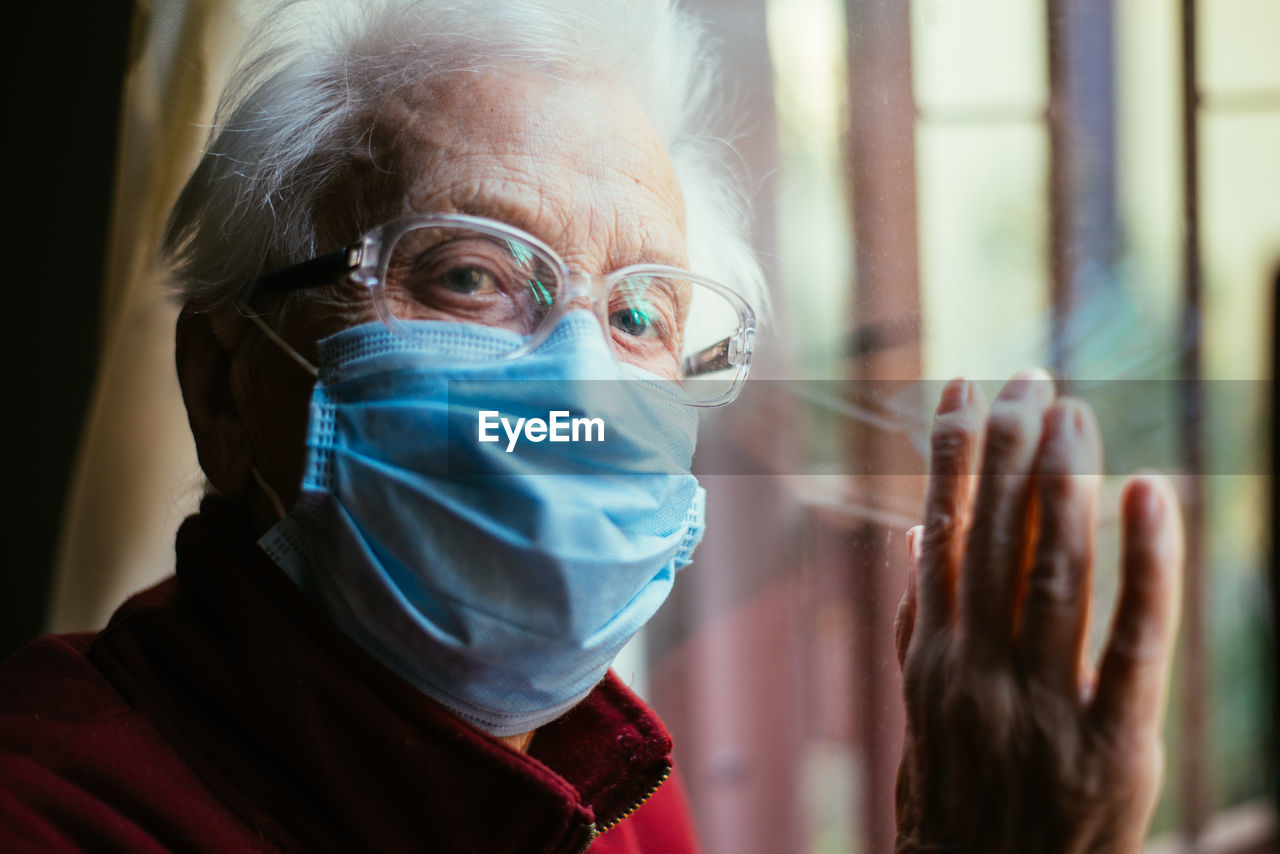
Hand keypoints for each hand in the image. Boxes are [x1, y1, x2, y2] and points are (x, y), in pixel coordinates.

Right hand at [893, 371, 1183, 853]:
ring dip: (1064, 482)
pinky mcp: (1110, 747)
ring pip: (1053, 572)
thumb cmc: (956, 800)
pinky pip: (1133, 641)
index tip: (964, 388)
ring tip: (1074, 412)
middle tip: (1033, 380)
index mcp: (933, 657)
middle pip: (995, 537)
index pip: (940, 532)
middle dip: (1012, 448)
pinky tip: (1150, 492)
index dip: (952, 456)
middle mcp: (976, 671)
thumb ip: (920, 620)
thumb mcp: (921, 710)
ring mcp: (1041, 707)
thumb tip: (916, 535)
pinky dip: (1145, 563)